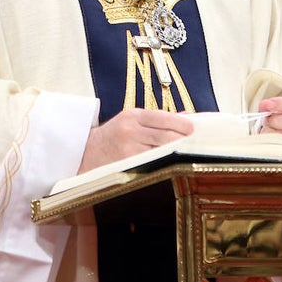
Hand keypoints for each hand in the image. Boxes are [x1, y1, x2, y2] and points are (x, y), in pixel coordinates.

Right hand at [78, 108, 192, 172]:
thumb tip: (187, 118)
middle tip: (196, 145)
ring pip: (160, 152)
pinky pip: (151, 165)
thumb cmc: (113, 136)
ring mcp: (127, 150)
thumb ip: (158, 120)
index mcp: (132, 116)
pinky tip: (171, 165)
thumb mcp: (131, 121)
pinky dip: (163, 164)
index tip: (194, 129)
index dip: (181, 124)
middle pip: (165, 136)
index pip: (162, 117)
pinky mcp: (126, 166)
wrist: (84, 153)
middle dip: (183, 141)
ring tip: (188, 155)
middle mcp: (129, 130)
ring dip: (176, 154)